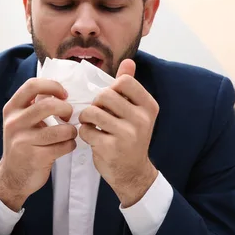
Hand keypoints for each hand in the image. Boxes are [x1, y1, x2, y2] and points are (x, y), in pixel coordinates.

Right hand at [0, 78, 76, 210]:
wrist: (11, 177)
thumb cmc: (22, 145)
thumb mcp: (20, 122)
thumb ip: (34, 106)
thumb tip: (60, 92)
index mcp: (12, 109)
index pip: (32, 85)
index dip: (53, 86)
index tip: (64, 94)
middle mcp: (15, 123)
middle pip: (49, 105)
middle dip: (66, 109)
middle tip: (68, 116)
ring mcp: (24, 141)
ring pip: (61, 129)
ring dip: (71, 131)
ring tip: (69, 134)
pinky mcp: (35, 158)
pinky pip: (64, 146)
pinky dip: (70, 145)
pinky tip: (66, 146)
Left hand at [78, 59, 159, 207]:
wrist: (133, 172)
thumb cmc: (131, 137)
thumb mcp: (136, 112)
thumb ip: (130, 87)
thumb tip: (128, 61)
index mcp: (149, 106)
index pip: (124, 82)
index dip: (111, 88)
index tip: (110, 101)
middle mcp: (141, 119)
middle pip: (105, 95)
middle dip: (96, 103)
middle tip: (98, 114)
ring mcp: (127, 135)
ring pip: (92, 111)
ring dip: (87, 118)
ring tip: (92, 124)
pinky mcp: (110, 148)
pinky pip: (86, 130)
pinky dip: (85, 133)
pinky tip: (93, 138)